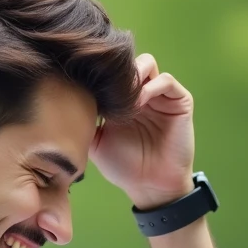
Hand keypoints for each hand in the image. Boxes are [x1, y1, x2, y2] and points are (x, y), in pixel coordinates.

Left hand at [90, 53, 195, 210]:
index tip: (84, 78)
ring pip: (147, 64)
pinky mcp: (179, 102)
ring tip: (122, 96)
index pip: (111, 71)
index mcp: (122, 99)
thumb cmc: (123, 167)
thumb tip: (69, 96)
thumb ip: (86, 117)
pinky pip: (166, 81)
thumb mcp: (95, 141)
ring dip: (132, 75)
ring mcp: (161, 95)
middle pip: (128, 61)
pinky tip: (139, 103)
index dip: (99, 71)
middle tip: (104, 84)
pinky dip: (151, 87)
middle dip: (116, 69)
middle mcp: (142, 93)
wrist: (150, 186)